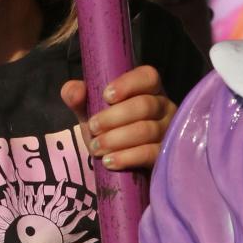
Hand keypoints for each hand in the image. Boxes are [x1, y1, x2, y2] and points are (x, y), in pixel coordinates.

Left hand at [61, 65, 175, 171]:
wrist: (119, 166)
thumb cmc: (109, 130)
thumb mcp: (90, 112)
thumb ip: (78, 98)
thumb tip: (73, 91)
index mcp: (148, 89)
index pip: (147, 77)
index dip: (128, 84)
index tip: (106, 96)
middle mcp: (164, 106)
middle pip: (144, 105)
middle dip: (114, 117)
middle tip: (93, 128)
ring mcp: (168, 131)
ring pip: (146, 130)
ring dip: (116, 139)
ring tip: (96, 147)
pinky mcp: (165, 154)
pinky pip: (150, 153)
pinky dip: (127, 157)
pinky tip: (109, 161)